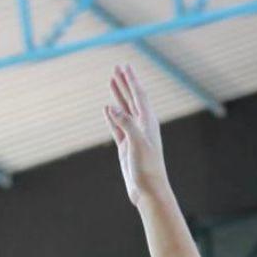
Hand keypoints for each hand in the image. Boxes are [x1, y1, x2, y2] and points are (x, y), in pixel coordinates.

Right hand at [103, 64, 169, 207]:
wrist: (149, 190)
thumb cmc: (148, 168)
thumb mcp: (138, 144)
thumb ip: (127, 124)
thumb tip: (112, 107)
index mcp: (148, 123)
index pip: (139, 95)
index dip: (131, 80)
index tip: (124, 66)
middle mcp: (142, 126)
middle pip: (132, 98)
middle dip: (124, 82)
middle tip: (116, 67)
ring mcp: (133, 135)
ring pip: (124, 109)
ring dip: (118, 95)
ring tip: (111, 81)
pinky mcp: (126, 146)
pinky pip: (117, 125)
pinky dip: (112, 115)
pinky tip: (107, 108)